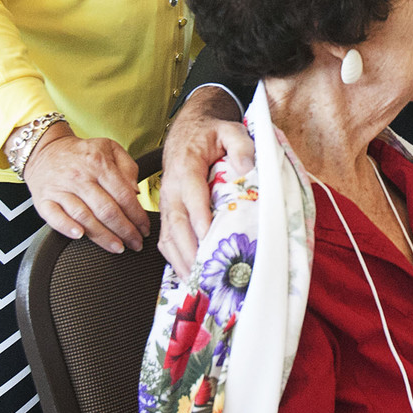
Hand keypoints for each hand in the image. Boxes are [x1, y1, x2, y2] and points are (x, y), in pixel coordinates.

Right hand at [22, 126, 151, 253]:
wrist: (45, 149)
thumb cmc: (82, 153)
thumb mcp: (110, 148)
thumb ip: (128, 168)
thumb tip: (136, 192)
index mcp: (99, 164)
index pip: (123, 195)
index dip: (137, 215)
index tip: (145, 228)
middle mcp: (80, 177)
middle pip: (106, 210)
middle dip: (125, 230)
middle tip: (135, 243)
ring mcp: (60, 190)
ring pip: (84, 217)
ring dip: (103, 236)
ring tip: (117, 247)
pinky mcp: (44, 200)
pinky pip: (55, 217)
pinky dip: (67, 228)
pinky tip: (80, 236)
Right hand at [157, 85, 251, 275]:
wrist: (189, 130)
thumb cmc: (213, 133)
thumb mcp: (230, 129)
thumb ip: (240, 144)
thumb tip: (246, 167)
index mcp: (186, 167)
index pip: (191, 197)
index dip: (199, 219)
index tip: (209, 239)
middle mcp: (172, 188)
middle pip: (176, 222)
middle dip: (189, 249)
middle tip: (204, 272)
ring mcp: (167, 201)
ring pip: (167, 235)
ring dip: (180, 260)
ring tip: (197, 283)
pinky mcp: (168, 211)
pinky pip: (166, 238)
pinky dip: (175, 258)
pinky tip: (189, 274)